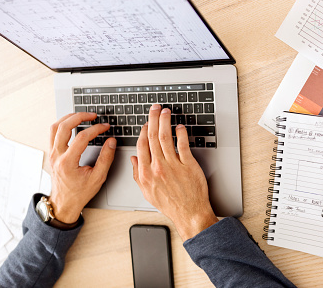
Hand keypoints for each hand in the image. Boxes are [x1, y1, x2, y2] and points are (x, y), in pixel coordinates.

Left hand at [48, 112, 115, 222]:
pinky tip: (73, 123)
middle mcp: (57, 156)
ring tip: (82, 115)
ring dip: (68, 118)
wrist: (64, 202)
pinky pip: (53, 133)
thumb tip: (111, 142)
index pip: (81, 138)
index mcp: (68, 163)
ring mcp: (52, 154)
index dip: (96, 129)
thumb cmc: (80, 192)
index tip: (105, 127)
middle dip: (79, 117)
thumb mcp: (98, 177)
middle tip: (93, 115)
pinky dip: (63, 125)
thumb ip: (106, 158)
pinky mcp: (52, 153)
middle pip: (63, 127)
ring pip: (55, 127)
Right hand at [131, 104, 217, 240]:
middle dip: (153, 120)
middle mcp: (158, 167)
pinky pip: (183, 145)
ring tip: (165, 112)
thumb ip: (138, 174)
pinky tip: (180, 127)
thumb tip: (133, 159)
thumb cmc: (170, 204)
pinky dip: (181, 134)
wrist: (189, 213)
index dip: (144, 131)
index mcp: (146, 173)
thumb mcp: (147, 192)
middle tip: (155, 109)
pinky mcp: (188, 165)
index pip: (142, 146)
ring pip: (166, 138)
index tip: (146, 123)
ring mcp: (174, 166)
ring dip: (165, 122)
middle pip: (153, 138)